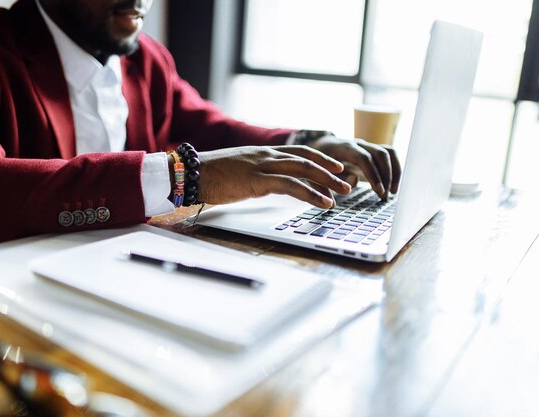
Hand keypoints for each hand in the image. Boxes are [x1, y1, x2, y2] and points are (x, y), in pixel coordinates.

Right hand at [197, 146, 351, 207]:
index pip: (299, 152)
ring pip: (304, 170)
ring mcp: (263, 166)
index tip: (336, 167)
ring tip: (343, 193)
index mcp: (263, 153)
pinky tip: (323, 203)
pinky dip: (311, 194)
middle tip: (348, 182)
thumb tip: (267, 184)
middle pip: (307, 159)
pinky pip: (291, 186)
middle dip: (331, 171)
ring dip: (327, 182)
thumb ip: (256, 174)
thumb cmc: (211, 174)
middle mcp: (267, 156)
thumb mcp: (239, 171)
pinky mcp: (257, 181)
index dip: (321, 158)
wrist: (191, 172)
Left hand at [307, 135, 401, 198]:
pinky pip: (390, 155)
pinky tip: (393, 186)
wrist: (323, 145)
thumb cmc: (321, 161)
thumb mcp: (320, 171)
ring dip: (394, 172)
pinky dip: (395, 169)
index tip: (379, 190)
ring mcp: (368, 146)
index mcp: (345, 148)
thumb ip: (333, 179)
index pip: (364, 158)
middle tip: (385, 195)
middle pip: (380, 153)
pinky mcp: (373, 150)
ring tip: (392, 192)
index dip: (373, 174)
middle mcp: (359, 144)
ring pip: (389, 153)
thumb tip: (352, 184)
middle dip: (386, 175)